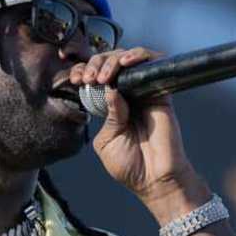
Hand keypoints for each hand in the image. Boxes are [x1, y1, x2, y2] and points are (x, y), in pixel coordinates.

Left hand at [68, 47, 198, 202]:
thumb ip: (107, 116)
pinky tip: (125, 62)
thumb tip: (112, 90)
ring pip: (128, 58)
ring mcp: (143, 92)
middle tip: (88, 78)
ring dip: (112, 60)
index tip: (75, 79)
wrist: (155, 179)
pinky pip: (152, 63)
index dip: (84, 73)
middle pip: (110, 63)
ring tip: (104, 76)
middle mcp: (126, 96)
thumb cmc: (130, 166)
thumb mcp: (107, 141)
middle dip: (95, 64)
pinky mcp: (160, 91)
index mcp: (109, 107)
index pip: (95, 79)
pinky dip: (138, 55)